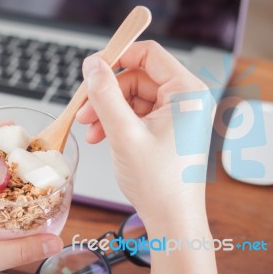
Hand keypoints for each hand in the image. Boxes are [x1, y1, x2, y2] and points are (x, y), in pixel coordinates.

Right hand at [76, 41, 216, 273]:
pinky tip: (103, 136)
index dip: (118, 57)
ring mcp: (176, 115)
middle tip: (85, 111)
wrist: (171, 218)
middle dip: (107, 94)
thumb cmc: (159, 182)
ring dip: (108, 110)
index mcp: (187, 93)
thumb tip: (92, 65)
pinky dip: (117, 122)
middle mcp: (185, 100)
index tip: (92, 70)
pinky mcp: (166, 129)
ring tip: (92, 130)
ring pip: (133, 97)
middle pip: (137, 77)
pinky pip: (136, 114)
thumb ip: (106, 94)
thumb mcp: (125, 133)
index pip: (150, 55)